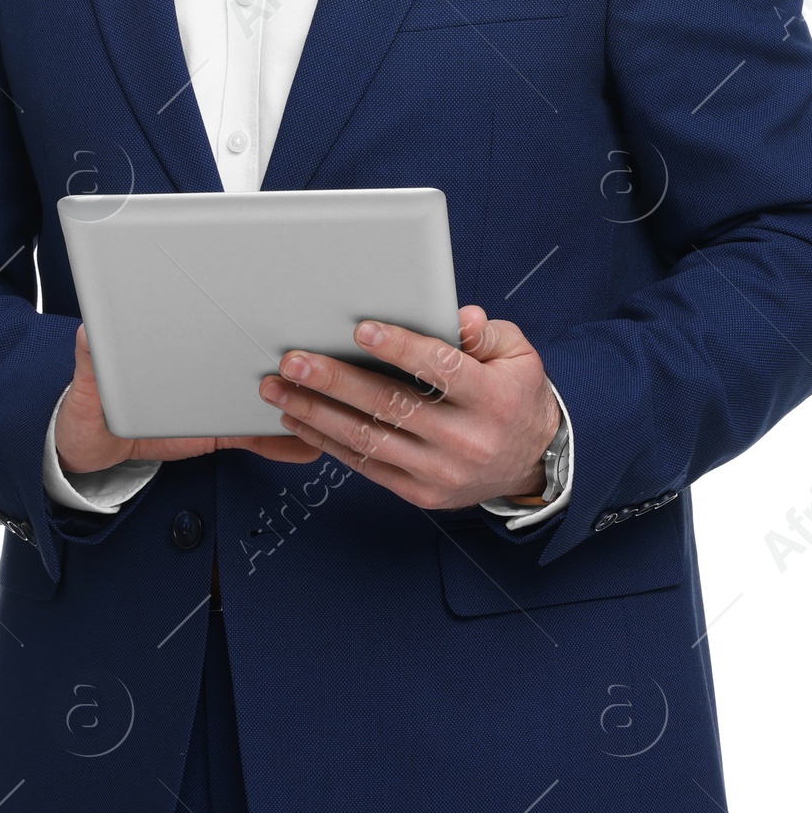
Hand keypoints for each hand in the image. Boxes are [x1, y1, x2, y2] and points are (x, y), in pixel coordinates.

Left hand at [55, 324, 323, 476]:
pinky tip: (304, 447)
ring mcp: (213, 396)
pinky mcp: (217, 428)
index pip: (213, 317)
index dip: (243, 306)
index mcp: (173, 339)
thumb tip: (89, 333)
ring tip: (328, 399)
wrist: (88, 453)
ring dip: (296, 396)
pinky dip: (280, 441)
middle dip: (290, 352)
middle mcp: (201, 361)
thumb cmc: (84, 408)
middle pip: (252, 352)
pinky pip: (254, 434)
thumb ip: (90, 362)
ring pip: (266, 393)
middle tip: (320, 350)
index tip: (274, 299)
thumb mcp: (83, 386)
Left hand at [257, 305, 561, 510]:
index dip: (400, 348)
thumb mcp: (517, 355)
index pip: (441, 369)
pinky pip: (367, 466)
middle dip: (336, 381)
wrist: (531, 462)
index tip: (359, 330)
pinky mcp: (421, 493)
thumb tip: (460, 319)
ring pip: (370, 439)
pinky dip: (329, 443)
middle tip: (294, 360)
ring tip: (280, 390)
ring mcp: (441, 471)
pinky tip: (300, 421)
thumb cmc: (514, 395)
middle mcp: (466, 439)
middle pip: (392, 405)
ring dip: (317, 414)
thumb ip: (486, 333)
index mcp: (493, 399)